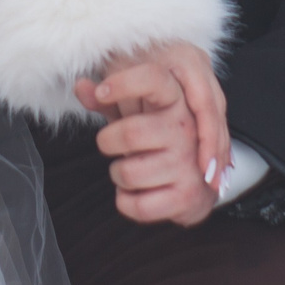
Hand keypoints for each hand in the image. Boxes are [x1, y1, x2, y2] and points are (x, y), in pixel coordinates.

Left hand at [74, 40, 228, 226]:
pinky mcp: (187, 196)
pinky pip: (138, 205)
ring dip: (117, 174)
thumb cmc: (161, 138)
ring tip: (127, 170)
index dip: (123, 83)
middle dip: (107, 143)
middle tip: (111, 144)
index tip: (101, 92)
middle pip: (130, 132)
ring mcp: (188, 163)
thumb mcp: (137, 112)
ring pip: (128, 172)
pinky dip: (125, 202)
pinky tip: (134, 193)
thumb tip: (80, 86)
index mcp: (176, 99)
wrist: (204, 178)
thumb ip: (107, 100)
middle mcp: (186, 128)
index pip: (153, 78)